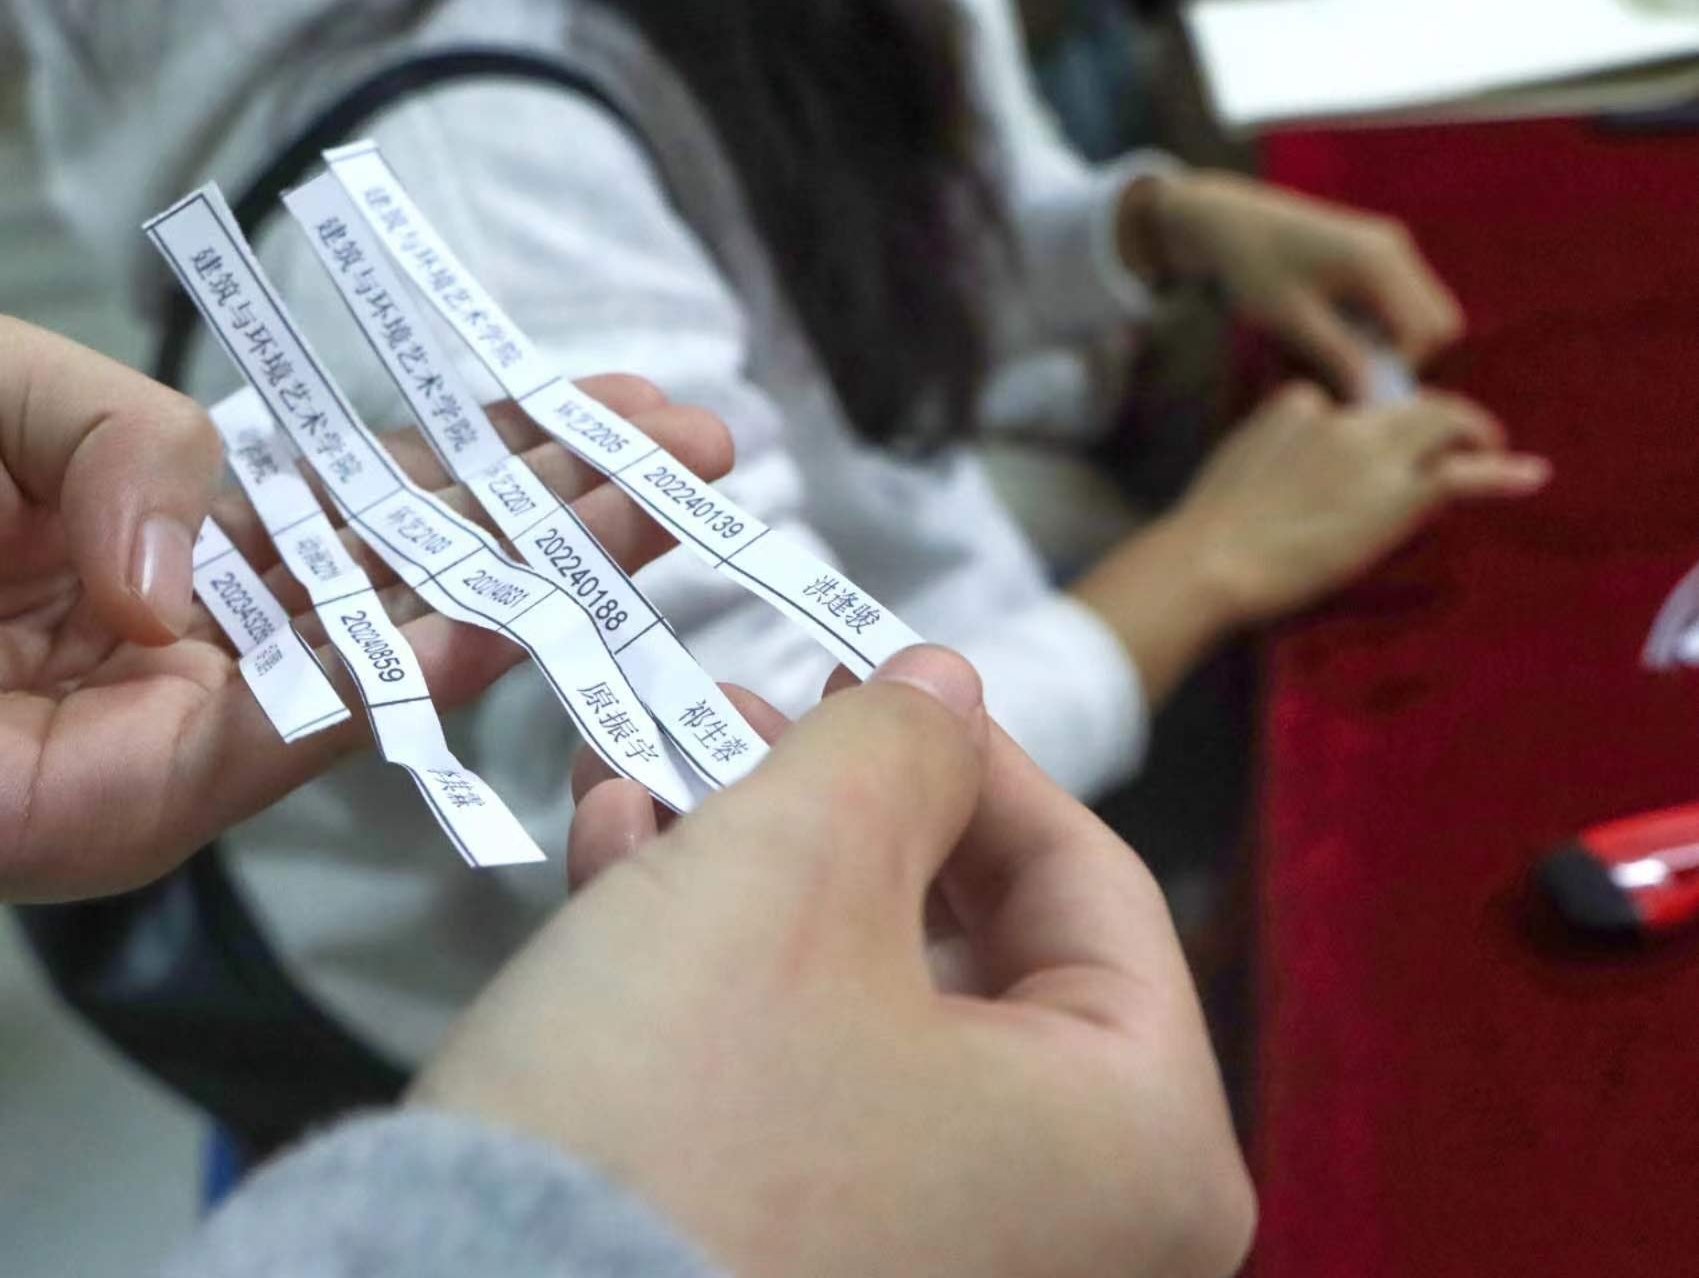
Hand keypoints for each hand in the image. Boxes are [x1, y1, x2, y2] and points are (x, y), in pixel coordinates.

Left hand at [0, 317, 730, 900]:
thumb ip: (133, 444)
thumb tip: (213, 577)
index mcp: (199, 527)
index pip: (390, 487)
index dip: (509, 444)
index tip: (624, 407)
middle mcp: (228, 628)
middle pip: (431, 565)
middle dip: (569, 510)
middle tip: (698, 458)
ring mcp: (202, 719)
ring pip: (403, 648)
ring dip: (537, 581)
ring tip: (655, 516)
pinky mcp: (154, 797)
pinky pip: (305, 725)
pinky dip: (411, 667)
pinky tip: (514, 602)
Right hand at [415, 646, 1254, 1277]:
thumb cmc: (678, 1112)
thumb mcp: (794, 868)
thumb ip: (896, 746)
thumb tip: (945, 685)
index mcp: (1144, 1140)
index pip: (1087, 879)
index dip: (964, 751)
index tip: (858, 667)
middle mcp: (1085, 1232)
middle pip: (966, 944)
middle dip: (829, 813)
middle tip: (733, 720)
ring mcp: (956, 1267)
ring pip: (868, 1007)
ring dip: (750, 877)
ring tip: (640, 780)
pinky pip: (809, 1097)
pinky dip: (723, 988)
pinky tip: (615, 882)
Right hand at [1071, 383, 1548, 702]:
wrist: (1208, 561)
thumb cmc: (1205, 537)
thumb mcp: (1232, 473)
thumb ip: (1267, 461)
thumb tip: (1279, 488)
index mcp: (1293, 404)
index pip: (1344, 405)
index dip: (1360, 430)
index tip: (1361, 459)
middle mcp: (1340, 417)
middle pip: (1405, 403)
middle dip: (1436, 418)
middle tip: (1459, 439)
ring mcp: (1373, 453)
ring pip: (1444, 423)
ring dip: (1477, 435)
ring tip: (1501, 451)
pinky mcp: (1397, 494)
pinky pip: (1463, 474)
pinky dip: (1501, 472)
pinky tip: (1530, 474)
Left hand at [1121, 169, 1463, 398]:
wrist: (1224, 221)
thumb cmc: (1251, 266)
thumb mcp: (1291, 319)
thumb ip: (1338, 356)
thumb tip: (1373, 400)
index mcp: (1379, 262)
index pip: (1429, 331)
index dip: (1400, 368)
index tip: (1352, 383)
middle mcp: (1395, 249)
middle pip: (1436, 322)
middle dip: (1401, 356)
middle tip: (1346, 369)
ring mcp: (1387, 248)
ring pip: (1417, 314)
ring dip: (1384, 342)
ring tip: (1330, 350)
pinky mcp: (1372, 254)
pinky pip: (1395, 302)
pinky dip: (1372, 326)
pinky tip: (1329, 330)